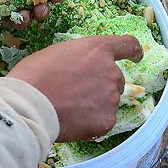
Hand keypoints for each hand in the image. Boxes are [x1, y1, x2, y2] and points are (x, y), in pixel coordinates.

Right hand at [8, 35, 143, 141]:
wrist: (30, 105)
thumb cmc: (35, 74)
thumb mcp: (58, 53)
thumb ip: (79, 59)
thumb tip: (80, 70)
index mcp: (98, 49)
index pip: (128, 45)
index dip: (134, 51)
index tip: (137, 56)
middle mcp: (111, 71)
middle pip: (116, 78)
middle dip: (102, 84)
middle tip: (78, 92)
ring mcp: (111, 97)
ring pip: (109, 100)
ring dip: (97, 103)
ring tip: (71, 108)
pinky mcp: (107, 120)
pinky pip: (104, 120)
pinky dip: (92, 122)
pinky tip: (73, 121)